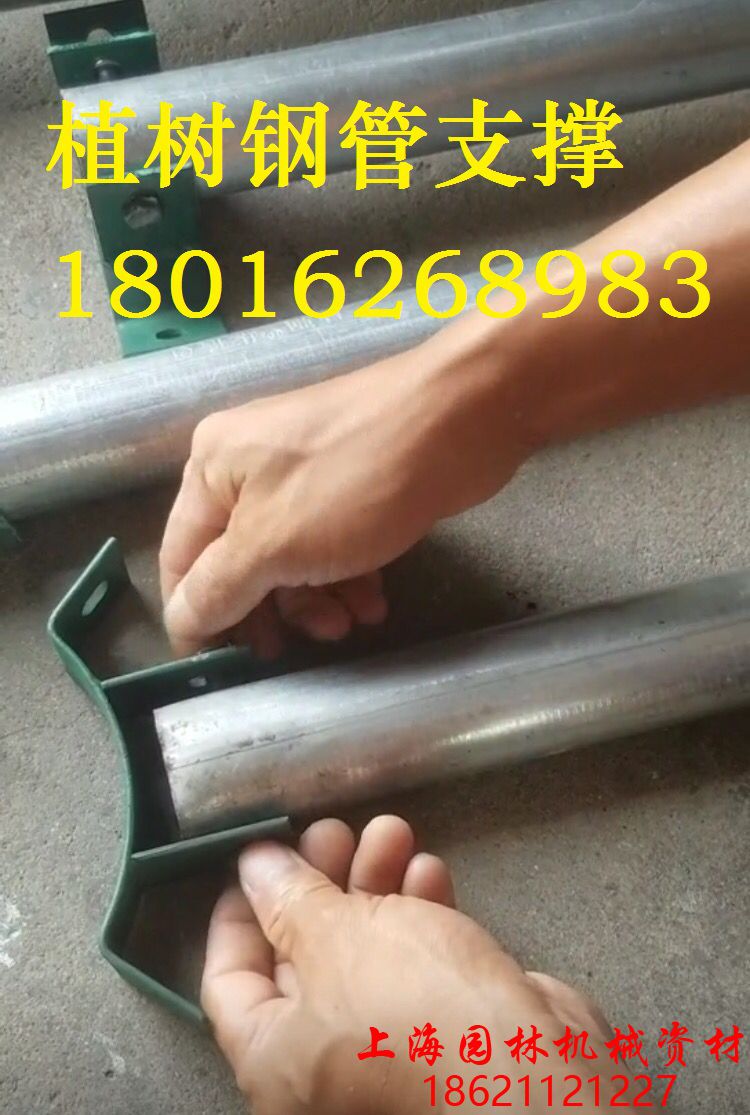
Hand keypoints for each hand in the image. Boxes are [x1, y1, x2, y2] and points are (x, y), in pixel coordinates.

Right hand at [160, 331, 529, 656]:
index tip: (218, 667)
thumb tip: (180, 622)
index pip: (181, 557)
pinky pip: (334, 542)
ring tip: (349, 625)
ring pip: (291, 557)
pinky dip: (348, 575)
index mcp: (212, 467)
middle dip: (267, 610)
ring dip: (315, 600)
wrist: (459, 420)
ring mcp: (306, 472)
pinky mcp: (354, 482)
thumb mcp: (273, 544)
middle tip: (288, 652)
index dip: (194, 616)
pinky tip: (374, 603)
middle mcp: (249, 465)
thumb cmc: (353, 482)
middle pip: (239, 560)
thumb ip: (219, 589)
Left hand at [202, 815, 618, 1114]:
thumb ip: (288, 898)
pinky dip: (419, 913)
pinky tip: (429, 870)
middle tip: (334, 831)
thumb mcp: (336, 940)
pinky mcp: (445, 1030)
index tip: (258, 859)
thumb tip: (253, 866)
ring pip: (365, 952)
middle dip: (320, 882)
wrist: (530, 1074)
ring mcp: (388, 1048)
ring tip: (390, 831)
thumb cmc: (412, 1014)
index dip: (238, 912)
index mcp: (275, 1061)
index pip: (229, 979)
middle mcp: (323, 1064)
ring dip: (375, 885)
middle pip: (303, 956)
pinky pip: (415, 963)